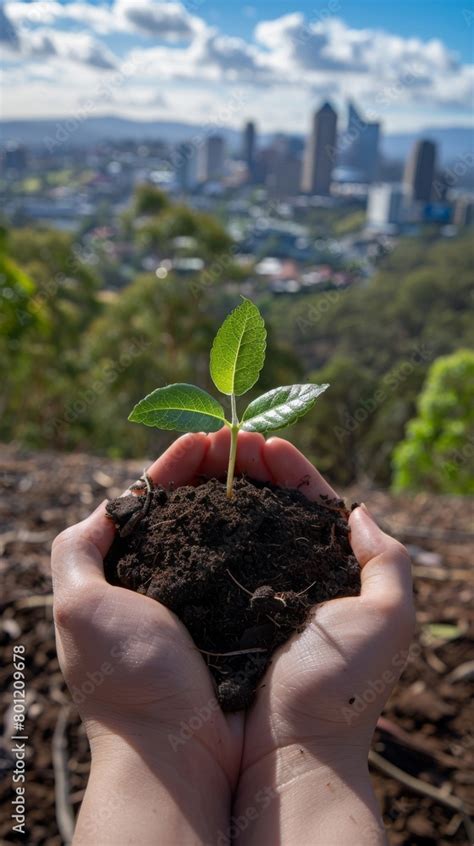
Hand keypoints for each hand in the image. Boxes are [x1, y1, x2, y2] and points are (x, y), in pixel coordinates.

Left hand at [51, 432, 257, 843]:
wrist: (177, 752)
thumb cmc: (126, 677)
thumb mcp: (79, 605)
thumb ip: (78, 548)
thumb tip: (110, 506)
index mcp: (131, 575)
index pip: (154, 502)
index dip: (177, 466)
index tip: (203, 439)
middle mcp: (174, 583)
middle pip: (198, 508)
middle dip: (218, 468)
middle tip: (241, 439)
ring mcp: (214, 599)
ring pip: (234, 527)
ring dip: (248, 488)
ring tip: (264, 455)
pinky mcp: (249, 615)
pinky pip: (264, 559)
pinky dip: (272, 527)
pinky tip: (283, 503)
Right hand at [228, 434, 414, 844]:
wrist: (291, 751)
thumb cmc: (343, 686)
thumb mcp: (388, 617)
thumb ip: (389, 561)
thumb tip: (360, 513)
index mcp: (337, 574)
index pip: (315, 506)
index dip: (293, 470)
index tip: (267, 442)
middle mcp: (296, 580)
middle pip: (273, 509)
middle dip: (253, 470)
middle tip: (229, 440)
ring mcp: (257, 595)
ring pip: (240, 527)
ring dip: (226, 490)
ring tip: (205, 458)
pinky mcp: (222, 612)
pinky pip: (213, 560)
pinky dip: (203, 529)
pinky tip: (189, 506)